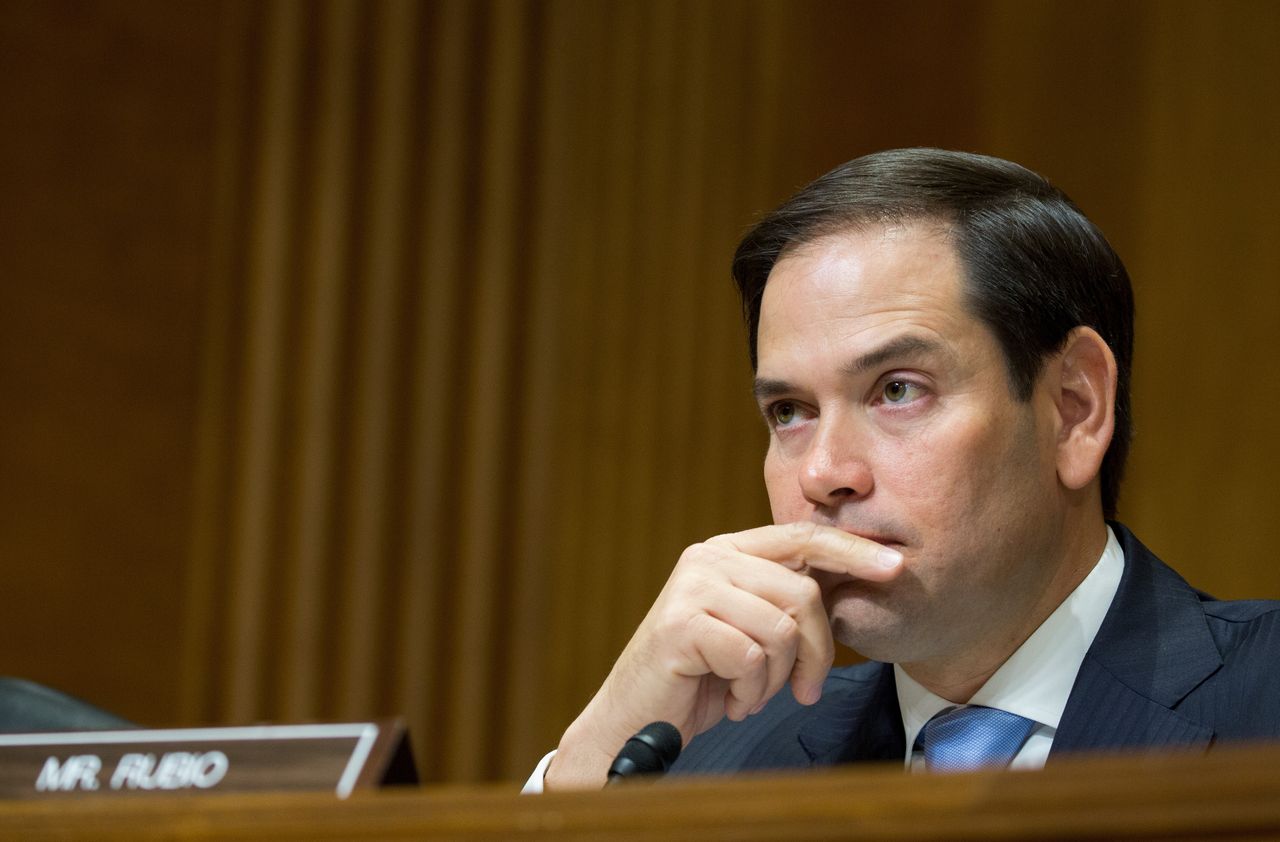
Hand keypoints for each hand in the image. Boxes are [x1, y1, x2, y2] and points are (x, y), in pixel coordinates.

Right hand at [544, 521, 903, 788]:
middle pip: (802, 593)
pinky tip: (730, 700)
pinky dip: (752, 692)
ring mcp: (693, 588)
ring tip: (751, 692)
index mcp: (729, 551)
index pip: (802, 537)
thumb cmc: (703, 676)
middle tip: (804, 690)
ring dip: (778, 678)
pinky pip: (753, 658)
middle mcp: (709, 558)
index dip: (852, 551)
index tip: (896, 568)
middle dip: (819, 652)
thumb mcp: (755, 629)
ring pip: (782, 629)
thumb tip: (862, 582)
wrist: (637, 716)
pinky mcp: (681, 624)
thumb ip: (790, 600)